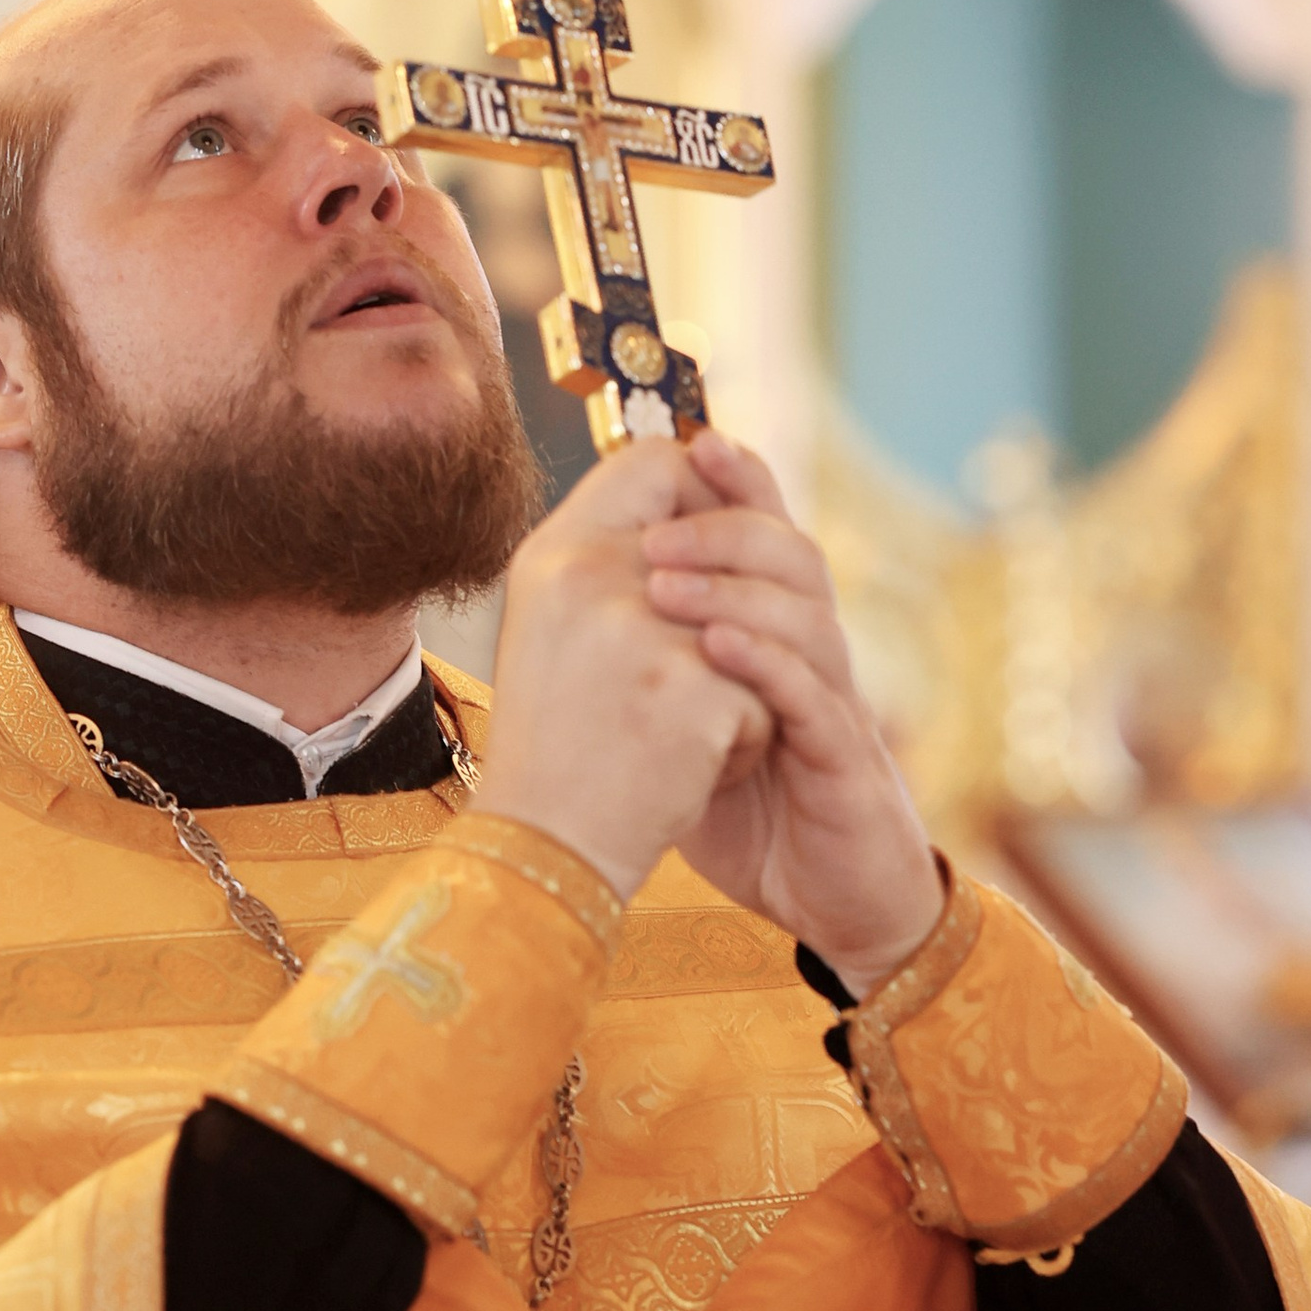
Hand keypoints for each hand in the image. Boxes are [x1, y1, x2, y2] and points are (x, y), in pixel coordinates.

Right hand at [479, 439, 771, 900]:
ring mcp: (645, 632)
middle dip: (727, 609)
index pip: (652, 461)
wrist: (547, 849)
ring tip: (677, 731)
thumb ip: (611, 555)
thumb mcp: (557, 625)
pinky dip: (743, 743)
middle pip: (716, 540)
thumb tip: (688, 476)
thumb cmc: (558, 742)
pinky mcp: (692, 693)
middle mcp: (593, 576)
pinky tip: (687, 771)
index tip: (708, 539)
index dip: (699, 492)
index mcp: (555, 553)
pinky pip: (764, 695)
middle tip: (680, 674)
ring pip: (751, 627)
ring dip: (736, 685)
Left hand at [639, 440, 942, 991]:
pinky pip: (815, 699)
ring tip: (666, 588)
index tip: (690, 439)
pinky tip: (718, 650)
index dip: (741, 482)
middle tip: (651, 536)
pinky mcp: (847, 764)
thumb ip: (658, 675)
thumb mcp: (693, 733)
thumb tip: (578, 619)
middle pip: (793, 556)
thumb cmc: (764, 818)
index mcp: (782, 640)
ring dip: (734, 592)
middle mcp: (819, 658)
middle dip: (724, 529)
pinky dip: (767, 667)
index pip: (769, 537)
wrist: (838, 908)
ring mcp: (838, 707)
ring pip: (807, 616)